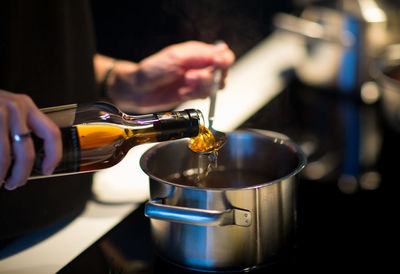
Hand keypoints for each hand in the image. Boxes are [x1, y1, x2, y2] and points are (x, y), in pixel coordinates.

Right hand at [0, 90, 61, 189]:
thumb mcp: (7, 110)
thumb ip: (21, 127)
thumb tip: (30, 160)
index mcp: (26, 106)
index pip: (52, 134)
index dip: (53, 156)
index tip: (48, 169)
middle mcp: (15, 109)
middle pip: (27, 154)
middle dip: (21, 175)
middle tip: (15, 183)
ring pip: (5, 158)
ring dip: (2, 175)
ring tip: (0, 180)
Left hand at [106, 41, 234, 112]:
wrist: (139, 89)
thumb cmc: (154, 69)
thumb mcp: (176, 57)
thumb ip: (200, 55)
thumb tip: (223, 52)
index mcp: (199, 53)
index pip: (223, 56)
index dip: (224, 62)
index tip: (216, 65)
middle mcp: (201, 67)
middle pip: (222, 74)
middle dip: (209, 77)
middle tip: (190, 77)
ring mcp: (198, 82)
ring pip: (215, 87)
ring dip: (200, 88)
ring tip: (184, 86)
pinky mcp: (193, 95)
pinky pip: (203, 97)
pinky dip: (193, 96)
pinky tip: (181, 93)